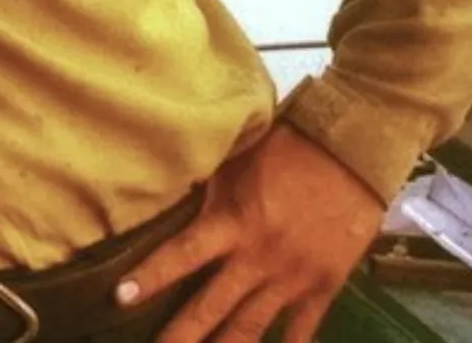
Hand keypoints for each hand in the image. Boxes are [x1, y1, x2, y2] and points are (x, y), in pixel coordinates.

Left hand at [116, 123, 384, 342]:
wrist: (352, 150)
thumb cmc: (286, 147)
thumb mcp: (235, 163)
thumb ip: (206, 193)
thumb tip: (167, 204)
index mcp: (233, 222)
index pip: (180, 256)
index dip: (149, 279)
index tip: (118, 300)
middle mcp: (259, 258)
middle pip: (211, 309)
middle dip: (180, 337)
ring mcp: (292, 278)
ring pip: (250, 330)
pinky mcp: (323, 288)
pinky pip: (300, 333)